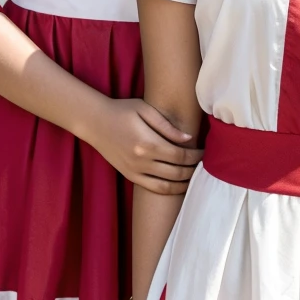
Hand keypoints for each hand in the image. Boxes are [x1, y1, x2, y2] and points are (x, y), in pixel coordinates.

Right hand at [84, 97, 202, 193]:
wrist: (95, 122)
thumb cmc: (122, 110)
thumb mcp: (145, 109)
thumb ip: (167, 126)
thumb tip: (189, 138)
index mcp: (148, 143)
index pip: (180, 156)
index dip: (195, 156)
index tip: (204, 152)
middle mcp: (142, 161)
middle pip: (176, 172)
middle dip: (193, 169)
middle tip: (203, 164)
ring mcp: (135, 171)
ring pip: (166, 185)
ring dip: (184, 183)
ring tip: (195, 176)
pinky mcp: (129, 176)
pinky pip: (153, 188)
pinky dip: (168, 190)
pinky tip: (178, 184)